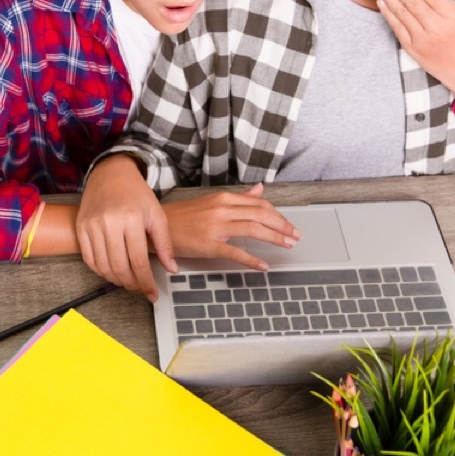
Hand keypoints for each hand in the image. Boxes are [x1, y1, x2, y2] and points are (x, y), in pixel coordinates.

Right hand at [76, 155, 173, 300]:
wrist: (111, 173)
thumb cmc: (137, 194)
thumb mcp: (157, 214)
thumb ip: (165, 244)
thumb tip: (172, 269)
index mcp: (131, 219)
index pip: (138, 261)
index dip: (146, 282)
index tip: (152, 293)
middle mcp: (109, 223)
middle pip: (119, 267)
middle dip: (132, 284)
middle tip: (140, 288)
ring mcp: (92, 226)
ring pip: (103, 267)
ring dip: (116, 280)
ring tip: (128, 281)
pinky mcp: (81, 228)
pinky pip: (89, 259)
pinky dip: (101, 271)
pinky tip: (112, 272)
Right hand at [163, 184, 301, 270]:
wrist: (158, 228)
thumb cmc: (184, 217)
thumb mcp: (213, 201)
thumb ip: (239, 198)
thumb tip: (260, 190)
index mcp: (224, 198)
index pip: (259, 204)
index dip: (278, 215)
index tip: (289, 225)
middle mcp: (222, 209)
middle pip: (261, 215)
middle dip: (282, 226)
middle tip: (295, 236)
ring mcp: (216, 227)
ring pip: (253, 230)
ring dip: (274, 238)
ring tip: (287, 245)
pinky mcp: (208, 244)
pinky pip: (235, 252)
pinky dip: (252, 260)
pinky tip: (263, 265)